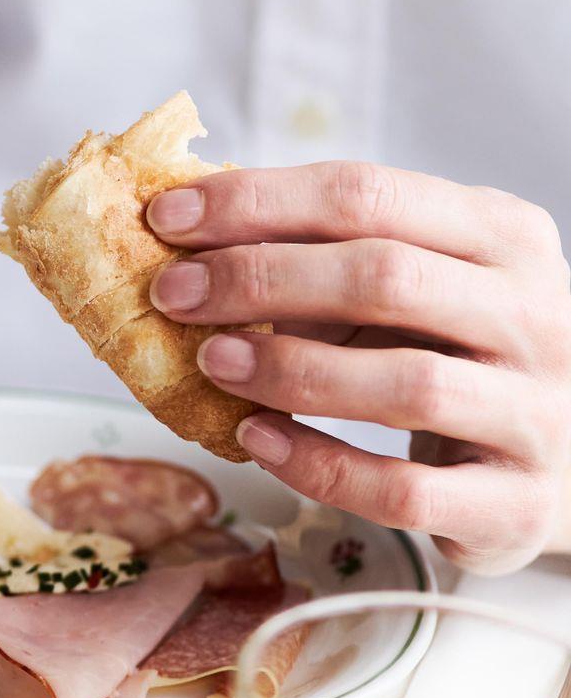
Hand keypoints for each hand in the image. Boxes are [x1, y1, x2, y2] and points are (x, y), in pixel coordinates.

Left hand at [147, 161, 570, 573]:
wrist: (570, 460)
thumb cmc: (460, 355)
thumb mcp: (418, 288)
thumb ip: (327, 261)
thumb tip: (186, 248)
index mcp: (504, 237)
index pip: (369, 194)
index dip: (258, 202)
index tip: (166, 217)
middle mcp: (537, 315)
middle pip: (386, 277)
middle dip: (260, 279)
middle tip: (171, 294)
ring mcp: (537, 412)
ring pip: (406, 384)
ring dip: (291, 370)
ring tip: (208, 363)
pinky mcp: (517, 503)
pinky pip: (404, 488)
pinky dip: (319, 464)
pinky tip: (256, 440)